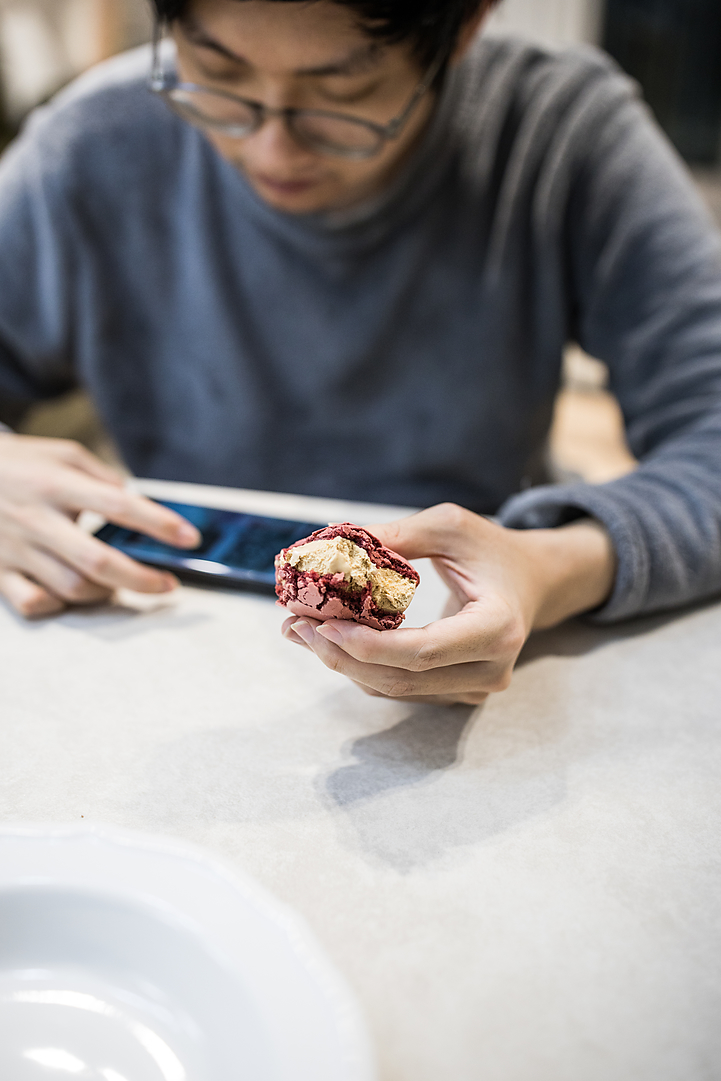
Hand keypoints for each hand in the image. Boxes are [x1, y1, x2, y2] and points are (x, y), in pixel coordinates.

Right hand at [0, 433, 200, 617]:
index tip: (189, 537)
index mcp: (56, 485)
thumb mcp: (62, 454)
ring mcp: (16, 549)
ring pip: (72, 588)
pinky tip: (72, 593)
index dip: (158, 523)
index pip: (118, 505)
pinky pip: (34, 603)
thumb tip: (136, 502)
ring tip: (123, 584)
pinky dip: (60, 605)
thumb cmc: (17, 464)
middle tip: (168, 583)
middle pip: (99, 561)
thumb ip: (102, 477)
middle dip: (142, 578)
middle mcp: (37, 520)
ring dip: (107, 592)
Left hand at [282, 503, 615, 705]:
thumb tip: (333, 547)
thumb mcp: (451, 526)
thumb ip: (399, 536)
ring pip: (395, 689)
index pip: (424, 651)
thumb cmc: (492, 549)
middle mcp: (490, 669)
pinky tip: (329, 640)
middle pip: (402, 678)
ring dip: (342, 663)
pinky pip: (400, 687)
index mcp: (498, 627)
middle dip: (340, 655)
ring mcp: (476, 688)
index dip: (368, 646)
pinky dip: (361, 666)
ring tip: (299, 629)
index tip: (321, 624)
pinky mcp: (457, 693)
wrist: (532, 582)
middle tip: (294, 625)